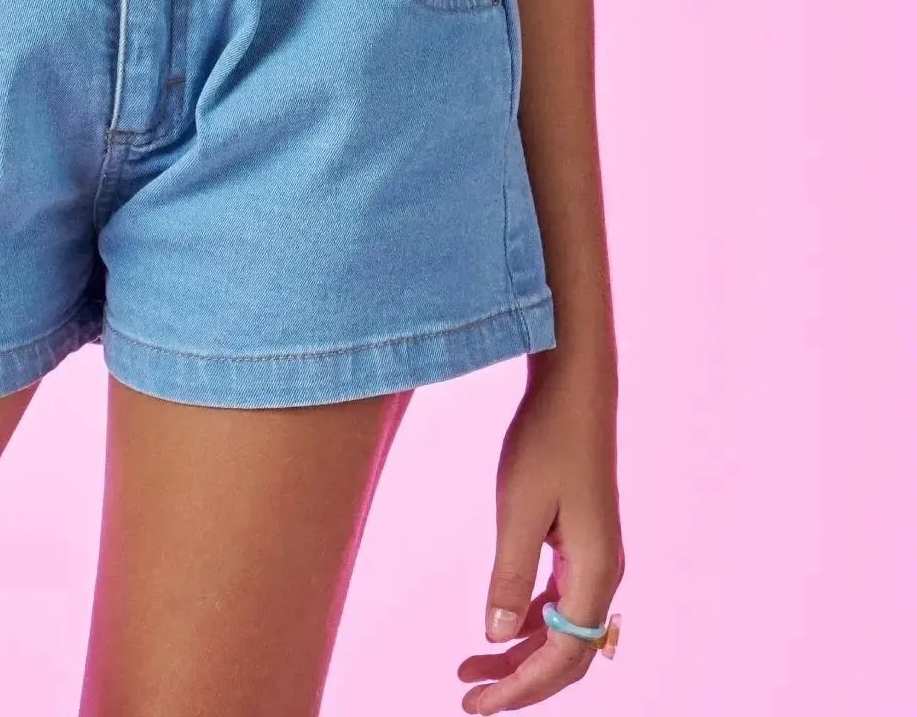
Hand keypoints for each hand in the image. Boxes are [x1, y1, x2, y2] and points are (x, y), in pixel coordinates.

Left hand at [457, 358, 624, 710]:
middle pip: (568, 656)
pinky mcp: (582, 542)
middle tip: (469, 698)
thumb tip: (495, 637)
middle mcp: (604, 574)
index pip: (562, 658)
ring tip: (473, 671)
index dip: (520, 689)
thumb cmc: (546, 440)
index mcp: (596, 573)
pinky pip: (561, 603)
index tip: (477, 705)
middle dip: (521, 683)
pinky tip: (499, 628)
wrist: (574, 389)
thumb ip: (509, 576)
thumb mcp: (518, 508)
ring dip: (522, 655)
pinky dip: (531, 624)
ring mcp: (596, 558)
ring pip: (564, 632)